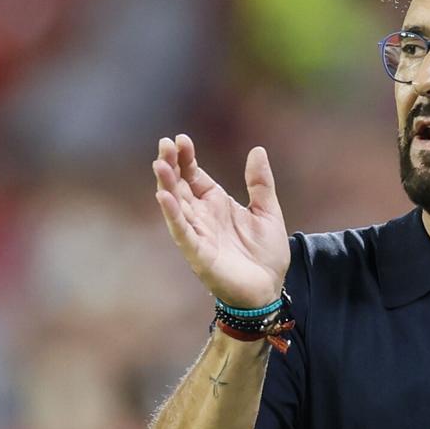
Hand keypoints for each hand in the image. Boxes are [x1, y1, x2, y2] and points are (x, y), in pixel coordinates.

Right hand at [152, 134, 289, 308]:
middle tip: (164, 144)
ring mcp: (198, 235)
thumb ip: (261, 183)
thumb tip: (257, 150)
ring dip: (167, 186)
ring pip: (176, 206)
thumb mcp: (268, 212)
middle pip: (180, 186)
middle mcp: (202, 217)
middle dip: (171, 165)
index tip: (180, 139)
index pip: (194, 176)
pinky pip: (182, 233)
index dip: (187, 158)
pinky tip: (164, 197)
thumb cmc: (265, 254)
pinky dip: (173, 215)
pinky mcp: (199, 254)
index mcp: (217, 204)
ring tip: (160, 164)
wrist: (269, 289)